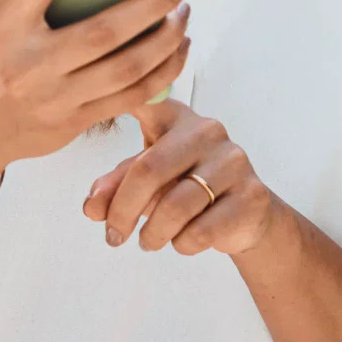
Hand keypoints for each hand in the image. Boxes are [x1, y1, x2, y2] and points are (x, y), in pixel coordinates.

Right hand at [0, 0, 192, 175]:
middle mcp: (30, 65)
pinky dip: (163, 72)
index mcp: (2, 30)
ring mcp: (57, 97)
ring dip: (165, 39)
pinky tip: (178, 48)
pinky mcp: (76, 120)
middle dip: (150, 4)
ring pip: (126, 68)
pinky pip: (131, 97)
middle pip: (103, 31)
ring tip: (184, 11)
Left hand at [82, 99, 279, 256]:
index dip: (125, 98)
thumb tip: (91, 207)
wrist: (246, 214)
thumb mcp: (148, 181)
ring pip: (175, 207)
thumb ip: (116, 188)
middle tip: (113, 236)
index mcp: (176, 118)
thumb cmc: (187, 187)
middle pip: (150, 169)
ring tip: (148, 242)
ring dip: (153, 234)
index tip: (100, 96)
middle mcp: (207, 131)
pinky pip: (202, 231)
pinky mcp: (251, 195)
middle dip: (123, 210)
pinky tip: (182, 241)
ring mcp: (233, 162)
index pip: (149, 102)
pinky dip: (182, 244)